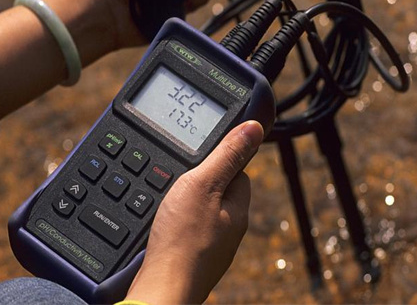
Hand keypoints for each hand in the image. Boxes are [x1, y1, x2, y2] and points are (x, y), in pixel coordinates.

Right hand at [125, 121, 264, 304]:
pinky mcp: (192, 259)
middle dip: (199, 183)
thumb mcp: (204, 184)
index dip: (219, 159)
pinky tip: (163, 226)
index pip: (238, 171)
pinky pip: (187, 231)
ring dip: (185, 204)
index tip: (200, 157)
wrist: (161, 288)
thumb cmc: (182, 240)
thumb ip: (227, 156)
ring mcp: (211, 246)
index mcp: (238, 209)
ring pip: (201, 212)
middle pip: (218, 191)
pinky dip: (176, 225)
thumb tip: (255, 128)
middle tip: (177, 183)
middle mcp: (229, 229)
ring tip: (167, 204)